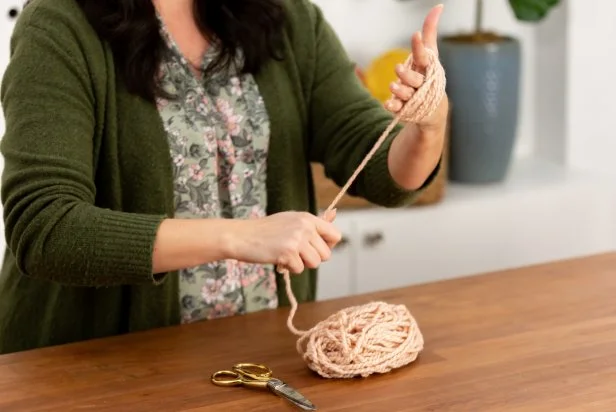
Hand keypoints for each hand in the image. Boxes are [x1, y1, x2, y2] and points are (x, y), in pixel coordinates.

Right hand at [227, 210, 340, 273]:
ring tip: (286, 255)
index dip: (328, 246)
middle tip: (296, 254)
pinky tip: (278, 258)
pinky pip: (299, 269)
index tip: (315, 249)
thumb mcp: (290, 221)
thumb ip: (311, 224)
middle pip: (326, 254)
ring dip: (301, 264)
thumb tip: (334, 214)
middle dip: (312, 258)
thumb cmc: (265, 230)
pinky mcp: (288, 252)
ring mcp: (297, 239)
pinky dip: (289, 268)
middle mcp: (305, 227)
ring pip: (315, 263)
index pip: (335, 235)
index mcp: (308, 218)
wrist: (242, 236)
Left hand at [385, 4, 447, 131]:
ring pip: (406, 94)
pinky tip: (387, 104)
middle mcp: (422, 83)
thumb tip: (438, 6)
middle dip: (407, 74)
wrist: (432, 109)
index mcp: (428, 69)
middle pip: (415, 79)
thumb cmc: (428, 75)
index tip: (415, 34)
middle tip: (397, 68)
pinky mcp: (406, 109)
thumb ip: (430, 32)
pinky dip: (393, 106)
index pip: (424, 56)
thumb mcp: (430, 54)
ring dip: (399, 90)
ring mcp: (414, 97)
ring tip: (392, 85)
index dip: (419, 46)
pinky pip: (398, 108)